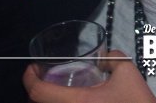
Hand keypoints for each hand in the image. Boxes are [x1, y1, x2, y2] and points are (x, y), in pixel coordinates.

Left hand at [24, 51, 155, 102]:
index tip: (31, 68)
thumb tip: (103, 56)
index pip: (38, 92)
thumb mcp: (127, 71)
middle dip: (35, 90)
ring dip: (46, 101)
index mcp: (76, 102)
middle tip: (41, 76)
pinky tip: (69, 100)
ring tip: (53, 89)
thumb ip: (112, 58)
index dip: (29, 78)